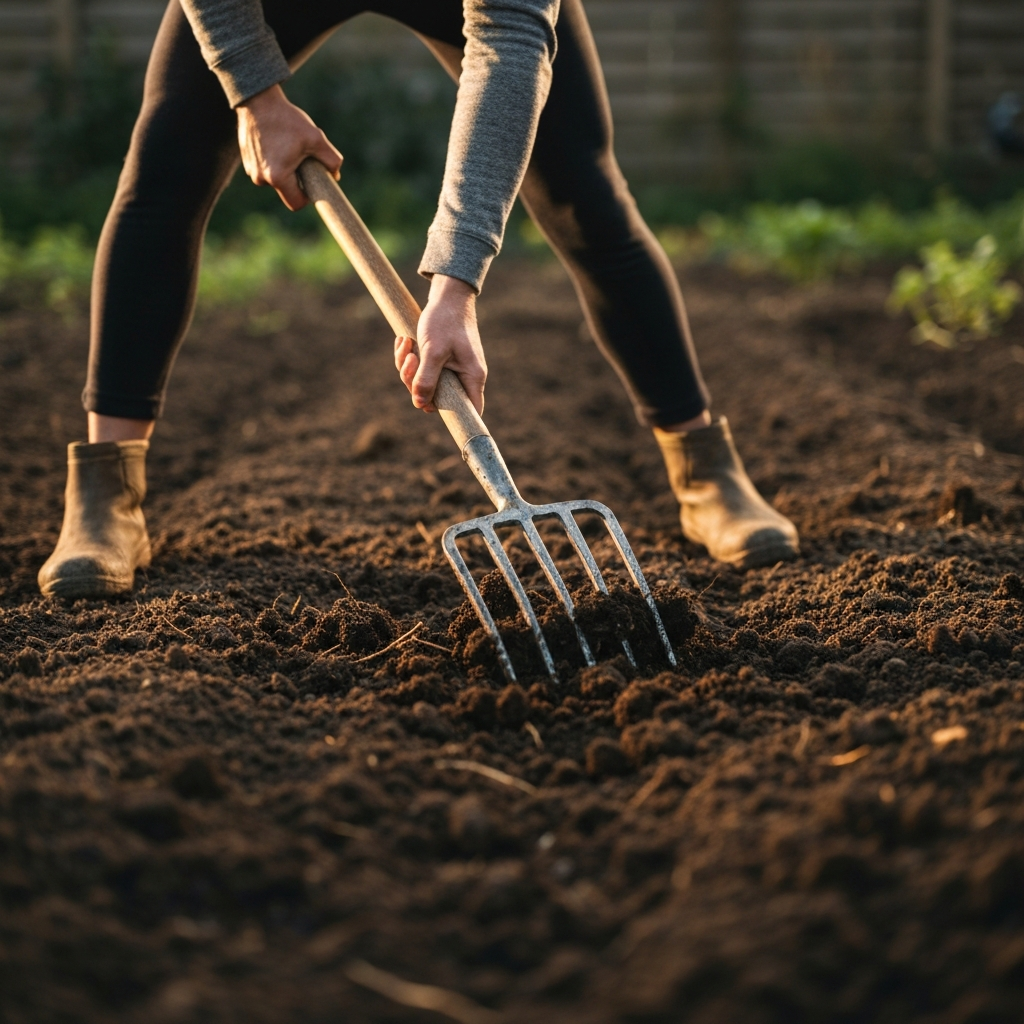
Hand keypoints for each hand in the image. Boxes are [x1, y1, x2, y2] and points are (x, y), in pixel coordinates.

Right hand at [236, 84, 341, 209]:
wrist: (258, 101)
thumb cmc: (287, 120)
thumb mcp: (316, 138)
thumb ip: (331, 160)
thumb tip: (335, 176)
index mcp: (278, 177)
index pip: (296, 204)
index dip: (307, 197)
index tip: (313, 183)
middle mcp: (261, 178)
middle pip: (286, 192)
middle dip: (297, 181)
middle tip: (303, 160)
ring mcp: (251, 171)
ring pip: (276, 181)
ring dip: (286, 171)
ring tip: (289, 148)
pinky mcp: (247, 162)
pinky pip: (266, 170)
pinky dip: (274, 163)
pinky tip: (277, 144)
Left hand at [394, 275, 485, 414]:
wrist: (447, 295)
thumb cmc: (445, 320)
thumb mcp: (433, 351)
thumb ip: (427, 379)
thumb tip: (420, 404)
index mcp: (471, 377)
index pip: (470, 411)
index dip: (456, 418)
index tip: (433, 410)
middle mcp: (464, 377)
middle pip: (436, 398)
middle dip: (415, 382)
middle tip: (411, 359)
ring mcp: (451, 369)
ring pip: (423, 383)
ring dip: (408, 366)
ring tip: (406, 343)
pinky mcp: (439, 361)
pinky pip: (420, 370)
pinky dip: (409, 357)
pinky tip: (405, 340)